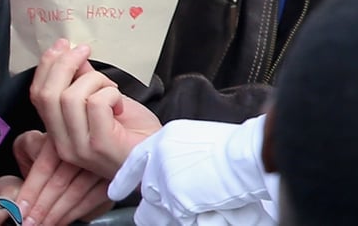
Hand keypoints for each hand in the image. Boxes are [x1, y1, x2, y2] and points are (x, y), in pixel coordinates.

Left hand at [13, 131, 112, 225]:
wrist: (85, 141)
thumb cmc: (53, 147)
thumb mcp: (33, 142)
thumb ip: (26, 149)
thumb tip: (17, 172)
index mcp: (60, 133)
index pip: (45, 165)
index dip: (31, 190)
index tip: (19, 209)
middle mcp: (82, 144)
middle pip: (59, 181)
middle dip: (41, 207)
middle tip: (28, 223)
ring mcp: (99, 161)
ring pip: (75, 192)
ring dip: (56, 214)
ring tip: (41, 225)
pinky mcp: (110, 176)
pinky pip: (92, 199)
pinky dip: (75, 214)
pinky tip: (62, 221)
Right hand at [29, 39, 160, 178]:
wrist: (159, 157)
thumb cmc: (135, 134)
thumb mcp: (104, 100)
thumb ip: (84, 80)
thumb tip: (72, 55)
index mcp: (60, 133)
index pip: (37, 96)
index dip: (46, 66)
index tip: (63, 46)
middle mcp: (64, 144)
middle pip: (47, 94)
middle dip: (64, 64)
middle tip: (83, 51)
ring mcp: (80, 146)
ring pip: (70, 96)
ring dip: (95, 80)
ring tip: (111, 89)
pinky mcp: (100, 144)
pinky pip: (96, 102)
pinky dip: (110, 93)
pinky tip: (120, 104)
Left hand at [107, 116, 277, 224]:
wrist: (242, 158)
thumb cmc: (228, 147)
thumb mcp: (191, 138)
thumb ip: (171, 154)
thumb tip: (165, 171)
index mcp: (162, 141)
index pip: (134, 163)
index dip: (124, 179)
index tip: (115, 191)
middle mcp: (157, 162)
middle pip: (146, 193)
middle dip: (158, 201)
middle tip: (181, 198)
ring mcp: (165, 183)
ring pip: (156, 212)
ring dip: (170, 213)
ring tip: (194, 204)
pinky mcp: (176, 203)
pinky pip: (175, 219)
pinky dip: (189, 218)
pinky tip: (204, 207)